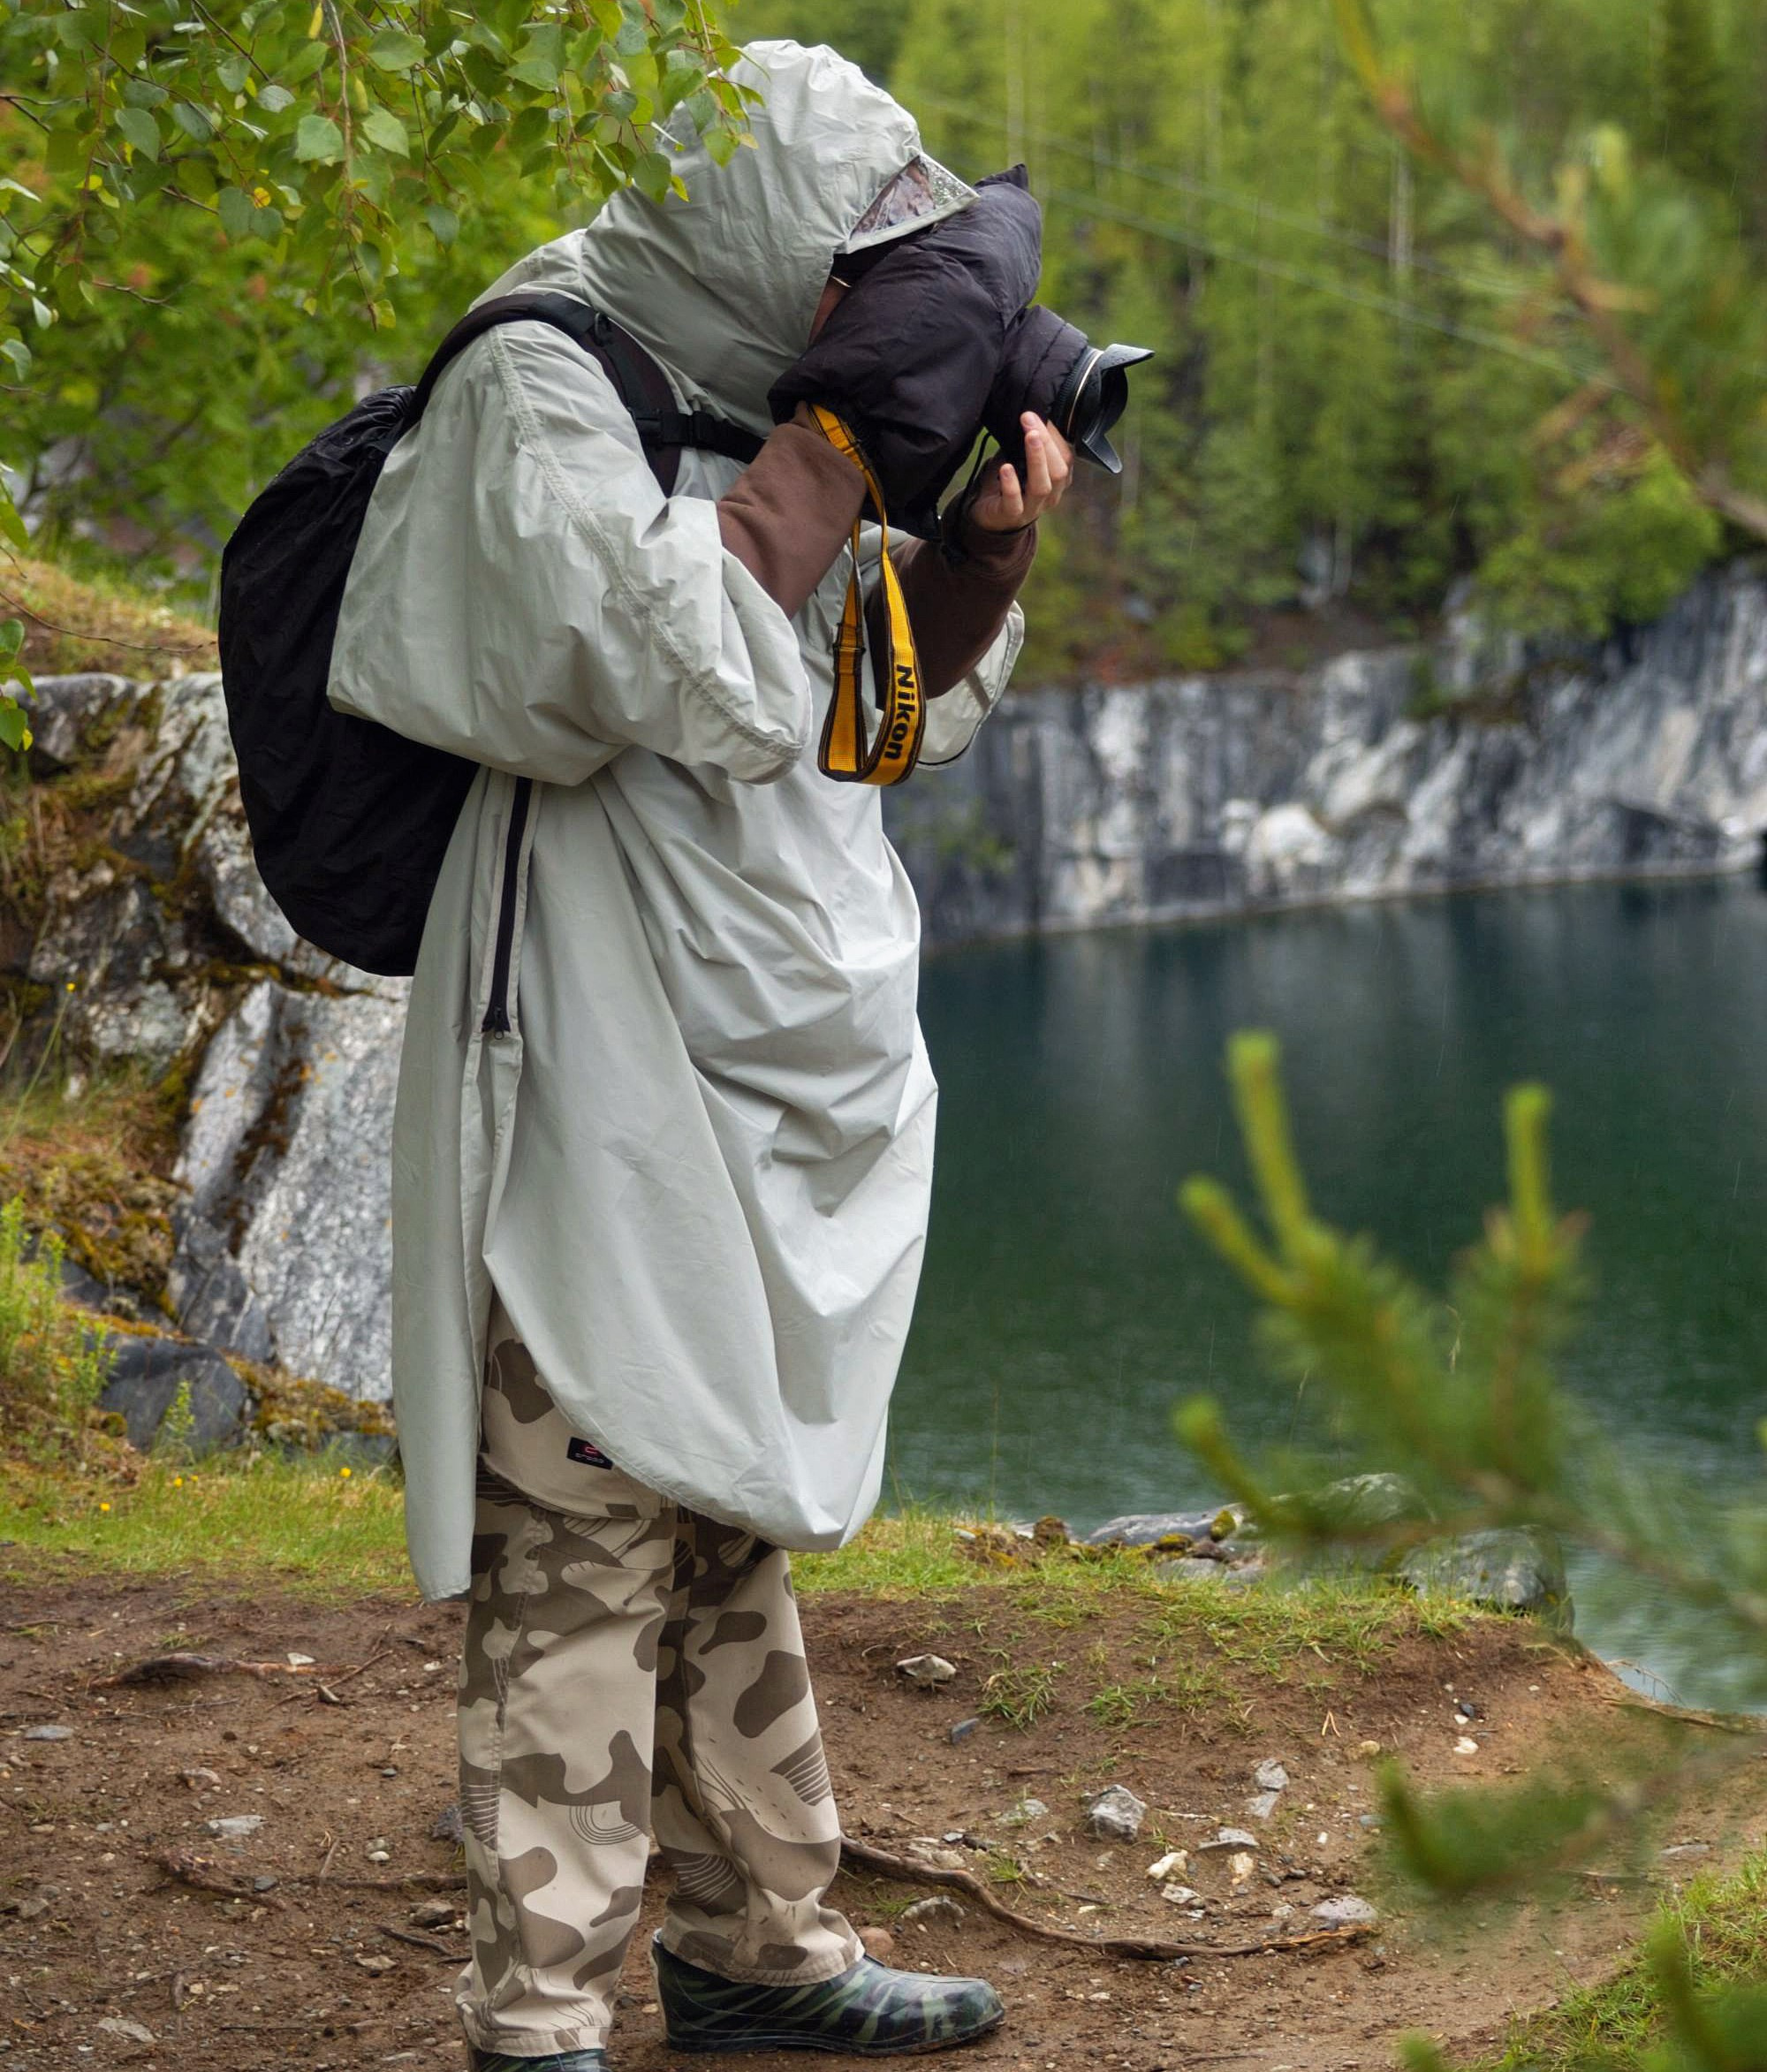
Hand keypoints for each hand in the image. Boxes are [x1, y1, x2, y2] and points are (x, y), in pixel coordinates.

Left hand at [967, 413, 1073, 532]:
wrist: (989, 516)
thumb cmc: (1008, 483)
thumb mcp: (1020, 458)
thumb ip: (1028, 441)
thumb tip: (1030, 411)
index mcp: (1057, 479)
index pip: (1065, 457)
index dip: (1054, 435)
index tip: (1037, 414)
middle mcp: (1050, 495)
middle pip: (1058, 471)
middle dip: (1046, 443)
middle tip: (1030, 419)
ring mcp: (1032, 508)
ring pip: (1042, 486)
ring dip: (1036, 459)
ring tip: (1029, 436)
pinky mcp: (1011, 516)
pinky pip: (1015, 503)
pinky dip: (1012, 485)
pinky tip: (1006, 468)